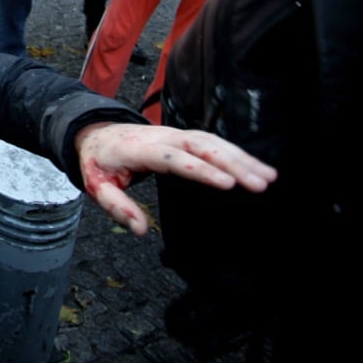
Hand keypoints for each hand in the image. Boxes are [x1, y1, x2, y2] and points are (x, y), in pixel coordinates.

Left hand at [75, 122, 276, 235]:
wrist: (94, 133)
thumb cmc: (98, 162)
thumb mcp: (96, 185)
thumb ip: (116, 206)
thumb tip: (139, 229)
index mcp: (139, 150)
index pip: (174, 159)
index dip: (202, 170)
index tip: (228, 184)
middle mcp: (161, 138)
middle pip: (201, 146)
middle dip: (233, 164)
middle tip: (259, 184)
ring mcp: (174, 135)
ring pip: (212, 142)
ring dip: (241, 157)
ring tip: (268, 177)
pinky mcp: (183, 137)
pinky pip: (212, 142)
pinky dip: (236, 153)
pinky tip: (257, 167)